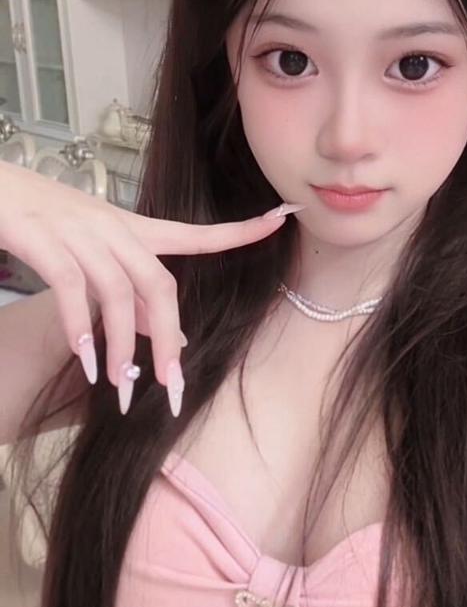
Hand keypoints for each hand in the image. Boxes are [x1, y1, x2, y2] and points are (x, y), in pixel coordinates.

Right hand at [0, 160, 302, 416]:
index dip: (239, 231)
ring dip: (121, 346)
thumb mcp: (96, 257)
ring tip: (119, 386)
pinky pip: (73, 288)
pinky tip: (83, 358)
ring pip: (119, 293)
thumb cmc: (45, 225)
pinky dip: (80, 326)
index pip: (196, 233)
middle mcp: (114, 229)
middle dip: (167, 340)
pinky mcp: (46, 240)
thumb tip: (174, 336)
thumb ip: (133, 295)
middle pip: (159, 285)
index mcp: (132, 230)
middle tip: (171, 387)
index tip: (281, 219)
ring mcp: (81, 233)